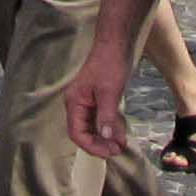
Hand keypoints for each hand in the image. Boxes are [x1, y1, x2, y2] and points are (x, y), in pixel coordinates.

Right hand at [66, 37, 135, 163]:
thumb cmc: (110, 64)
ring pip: (93, 127)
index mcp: (74, 102)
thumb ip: (106, 116)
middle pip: (84, 132)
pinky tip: (121, 134)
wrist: (116, 43)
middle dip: (100, 144)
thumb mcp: (110, 92)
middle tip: (117, 150)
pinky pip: (101, 119)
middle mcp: (77, 104)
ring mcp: (87, 102)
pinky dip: (110, 128)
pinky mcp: (98, 99)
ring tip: (121, 145)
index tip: (108, 152)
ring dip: (106, 138)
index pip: (76, 133)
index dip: (91, 146)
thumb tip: (105, 139)